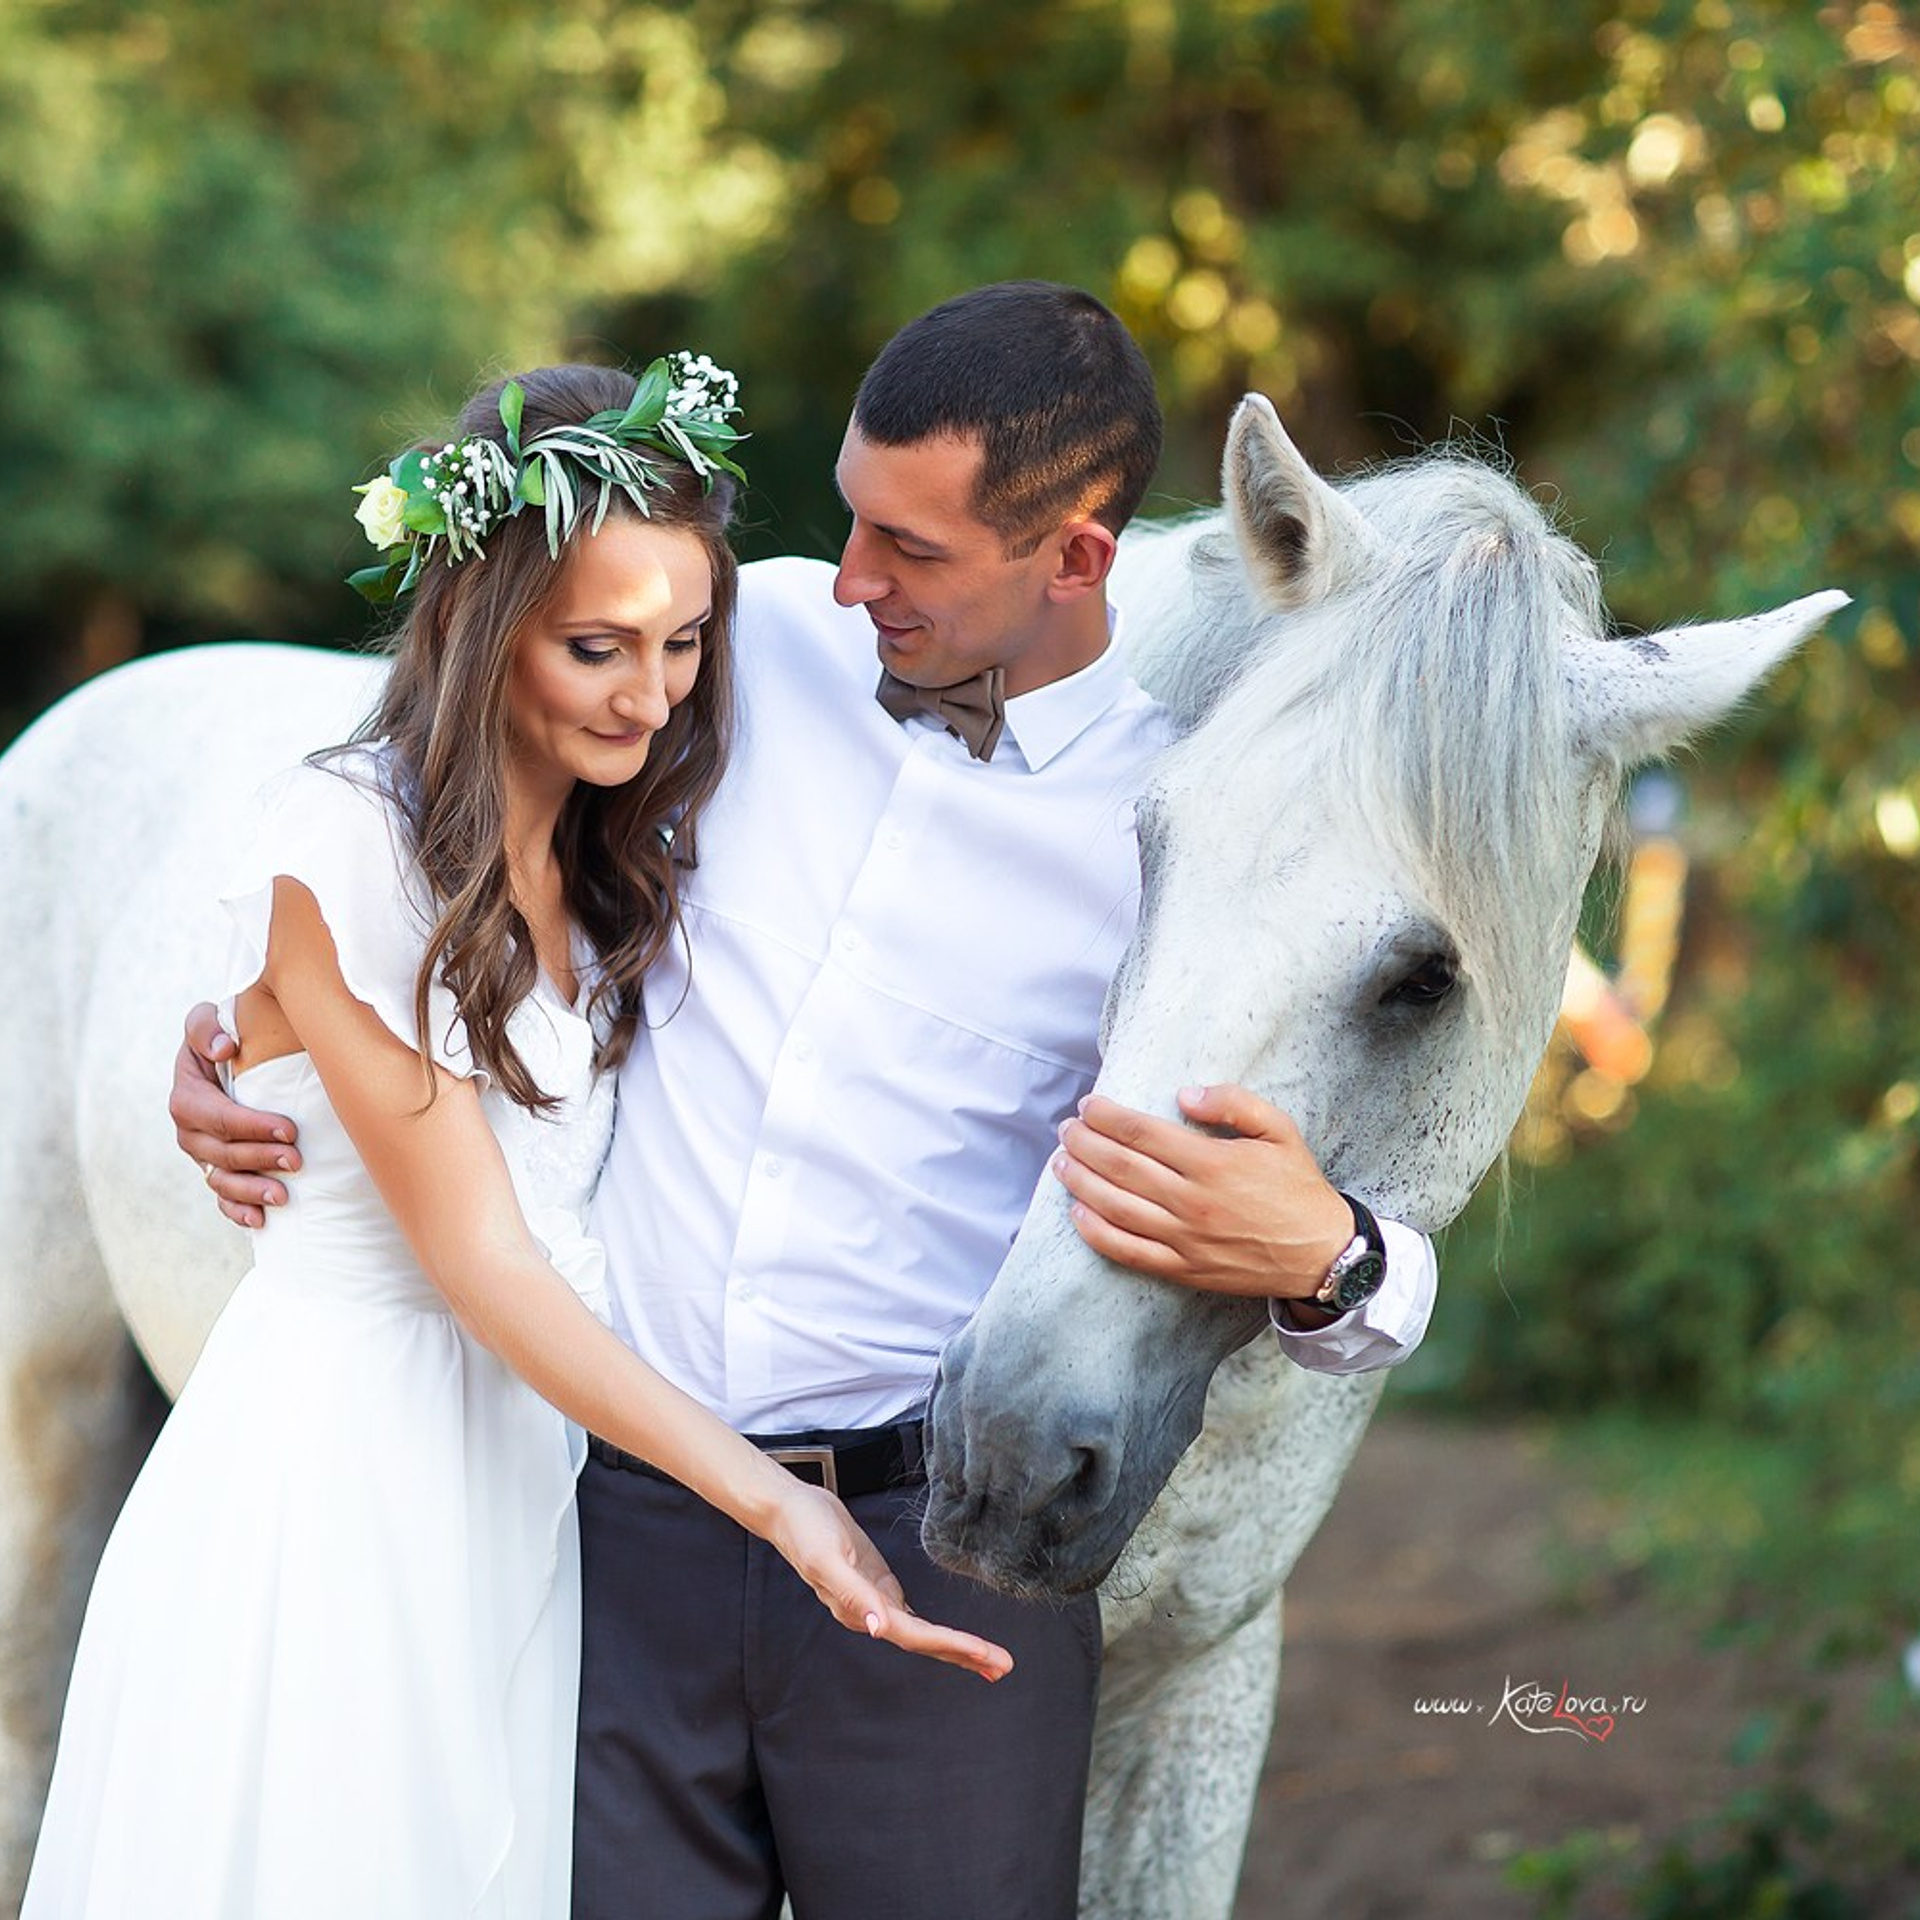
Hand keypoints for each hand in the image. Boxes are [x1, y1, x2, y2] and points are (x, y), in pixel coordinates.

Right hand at [169, 1001, 301, 1228]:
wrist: (227, 1057)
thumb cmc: (220, 1036)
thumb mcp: (205, 1021)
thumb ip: (204, 1027)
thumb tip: (222, 1048)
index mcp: (187, 1097)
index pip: (216, 1117)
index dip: (250, 1126)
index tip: (289, 1128)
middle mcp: (190, 1131)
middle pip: (222, 1153)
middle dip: (259, 1159)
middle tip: (297, 1160)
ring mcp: (203, 1155)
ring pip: (222, 1180)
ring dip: (251, 1191)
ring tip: (284, 1196)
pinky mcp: (218, 1171)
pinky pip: (222, 1198)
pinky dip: (237, 1211)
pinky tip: (260, 1221)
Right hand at [769, 1483, 1013, 1682]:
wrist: (790, 1509)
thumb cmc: (807, 1530)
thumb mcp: (827, 1559)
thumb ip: (852, 1595)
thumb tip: (876, 1628)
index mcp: (860, 1610)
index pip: (915, 1635)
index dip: (951, 1645)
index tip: (985, 1654)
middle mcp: (871, 1613)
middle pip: (924, 1641)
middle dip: (964, 1654)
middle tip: (1003, 1666)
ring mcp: (875, 1600)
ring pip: (922, 1632)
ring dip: (955, 1647)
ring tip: (989, 1661)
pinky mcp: (877, 1584)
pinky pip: (913, 1615)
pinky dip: (936, 1629)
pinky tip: (953, 1639)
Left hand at [1051, 1084, 1351, 1306]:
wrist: (1322, 1253)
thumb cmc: (1298, 1187)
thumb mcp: (1280, 1130)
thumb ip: (1234, 1103)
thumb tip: (1184, 1095)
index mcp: (1213, 1163)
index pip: (1142, 1134)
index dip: (1107, 1117)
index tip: (1088, 1105)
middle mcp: (1192, 1201)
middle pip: (1120, 1167)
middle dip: (1084, 1143)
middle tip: (1066, 1129)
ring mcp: (1185, 1239)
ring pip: (1115, 1207)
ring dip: (1080, 1182)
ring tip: (1060, 1162)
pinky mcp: (1183, 1269)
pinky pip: (1128, 1251)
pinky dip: (1096, 1233)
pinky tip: (1077, 1213)